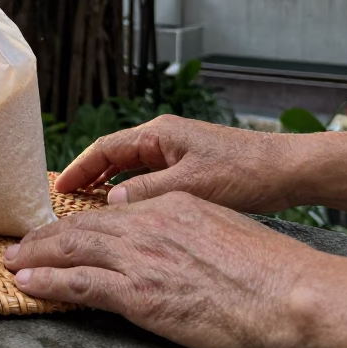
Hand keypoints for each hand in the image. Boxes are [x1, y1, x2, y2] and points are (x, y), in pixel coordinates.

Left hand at [3, 192, 316, 347]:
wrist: (294, 296)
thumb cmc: (274, 274)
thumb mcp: (226, 233)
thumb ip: (192, 232)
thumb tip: (176, 246)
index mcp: (173, 206)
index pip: (112, 214)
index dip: (80, 223)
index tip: (61, 230)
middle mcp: (151, 225)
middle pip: (83, 226)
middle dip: (45, 237)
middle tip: (20, 244)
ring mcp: (142, 258)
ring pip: (72, 250)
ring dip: (35, 257)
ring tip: (11, 261)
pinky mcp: (140, 293)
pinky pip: (79, 285)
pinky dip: (48, 283)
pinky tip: (26, 284)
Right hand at [55, 115, 298, 212]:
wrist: (286, 171)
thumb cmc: (244, 173)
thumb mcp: (191, 186)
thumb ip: (147, 191)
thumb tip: (111, 204)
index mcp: (159, 134)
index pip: (105, 148)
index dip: (80, 168)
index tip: (60, 188)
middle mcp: (163, 139)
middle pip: (113, 156)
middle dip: (89, 177)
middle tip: (66, 202)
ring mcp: (176, 152)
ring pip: (130, 168)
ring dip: (109, 186)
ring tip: (88, 210)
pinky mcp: (188, 168)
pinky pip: (148, 178)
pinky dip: (131, 193)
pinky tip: (127, 213)